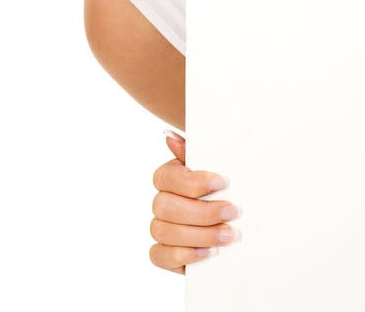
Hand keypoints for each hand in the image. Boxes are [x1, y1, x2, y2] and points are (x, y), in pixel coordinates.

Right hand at [149, 132, 240, 274]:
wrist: (231, 222)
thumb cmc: (220, 193)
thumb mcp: (213, 170)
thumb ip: (194, 153)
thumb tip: (170, 136)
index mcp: (168, 178)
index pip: (167, 178)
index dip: (193, 182)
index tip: (223, 182)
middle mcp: (160, 202)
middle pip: (166, 207)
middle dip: (202, 212)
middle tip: (232, 212)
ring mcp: (159, 228)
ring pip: (163, 231)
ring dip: (200, 234)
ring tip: (229, 235)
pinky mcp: (163, 254)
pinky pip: (159, 256)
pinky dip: (183, 255)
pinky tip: (208, 253)